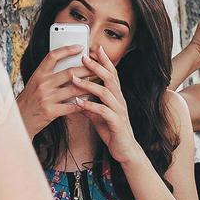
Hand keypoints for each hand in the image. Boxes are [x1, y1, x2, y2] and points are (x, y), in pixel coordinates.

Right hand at [16, 45, 91, 134]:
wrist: (19, 120)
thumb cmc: (30, 100)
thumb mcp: (35, 83)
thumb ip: (49, 75)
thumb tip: (70, 68)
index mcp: (38, 74)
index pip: (53, 56)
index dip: (67, 49)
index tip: (80, 47)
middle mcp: (42, 84)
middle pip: (69, 72)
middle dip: (86, 69)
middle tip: (97, 67)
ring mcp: (47, 98)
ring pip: (74, 89)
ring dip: (88, 87)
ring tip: (98, 84)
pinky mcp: (51, 111)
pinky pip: (72, 106)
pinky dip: (83, 103)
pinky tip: (90, 101)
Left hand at [70, 46, 141, 163]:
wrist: (125, 150)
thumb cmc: (112, 132)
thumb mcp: (99, 116)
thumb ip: (90, 106)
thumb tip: (78, 99)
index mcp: (116, 96)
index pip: (112, 74)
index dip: (105, 61)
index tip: (95, 49)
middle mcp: (119, 100)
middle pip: (110, 78)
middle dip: (96, 66)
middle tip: (83, 57)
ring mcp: (119, 111)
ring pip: (105, 92)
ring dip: (88, 85)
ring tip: (74, 80)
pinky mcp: (116, 123)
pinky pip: (103, 111)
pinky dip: (90, 106)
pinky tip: (78, 103)